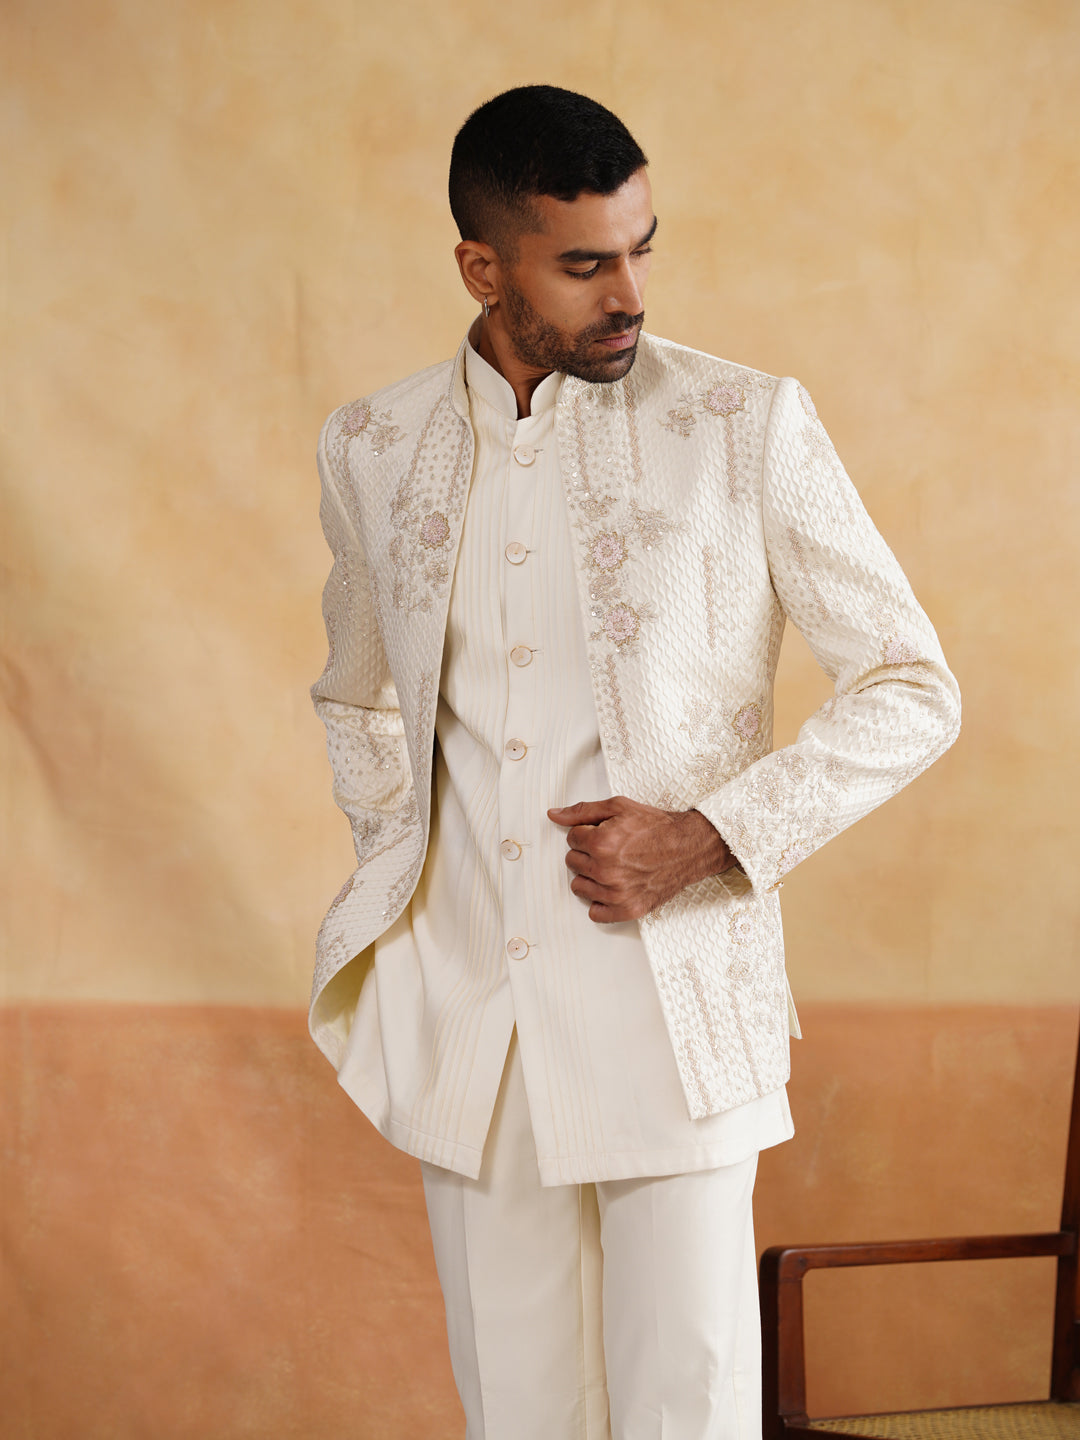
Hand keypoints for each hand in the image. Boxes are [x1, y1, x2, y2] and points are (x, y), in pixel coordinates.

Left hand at [547, 795, 734, 923]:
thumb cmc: (656, 827)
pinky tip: (613, 887)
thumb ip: (582, 811)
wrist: (688, 847)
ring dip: (591, 876)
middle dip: (587, 853)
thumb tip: (554, 815)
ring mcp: (617, 893)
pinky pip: (596, 913)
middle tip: (610, 848)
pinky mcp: (628, 909)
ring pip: (579, 887)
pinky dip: (601, 902)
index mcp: (602, 843)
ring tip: (612, 866)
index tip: (602, 833)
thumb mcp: (619, 807)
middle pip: (572, 862)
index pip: (571, 839)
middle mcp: (607, 871)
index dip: (586, 833)